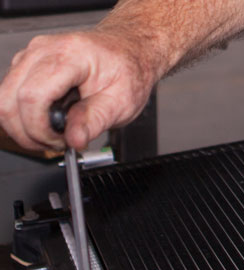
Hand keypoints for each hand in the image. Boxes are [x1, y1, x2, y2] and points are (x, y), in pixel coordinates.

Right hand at [0, 30, 157, 150]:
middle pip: (9, 99)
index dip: (40, 128)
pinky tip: (49, 121)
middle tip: (58, 142)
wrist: (128, 50)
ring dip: (24, 126)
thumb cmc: (127, 69)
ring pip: (4, 99)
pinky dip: (25, 116)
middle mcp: (43, 51)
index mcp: (69, 56)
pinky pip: (10, 96)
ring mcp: (30, 56)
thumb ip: (96, 120)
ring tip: (56, 133)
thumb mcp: (122, 101)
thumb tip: (75, 139)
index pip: (33, 96)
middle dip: (28, 132)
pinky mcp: (26, 66)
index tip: (61, 141)